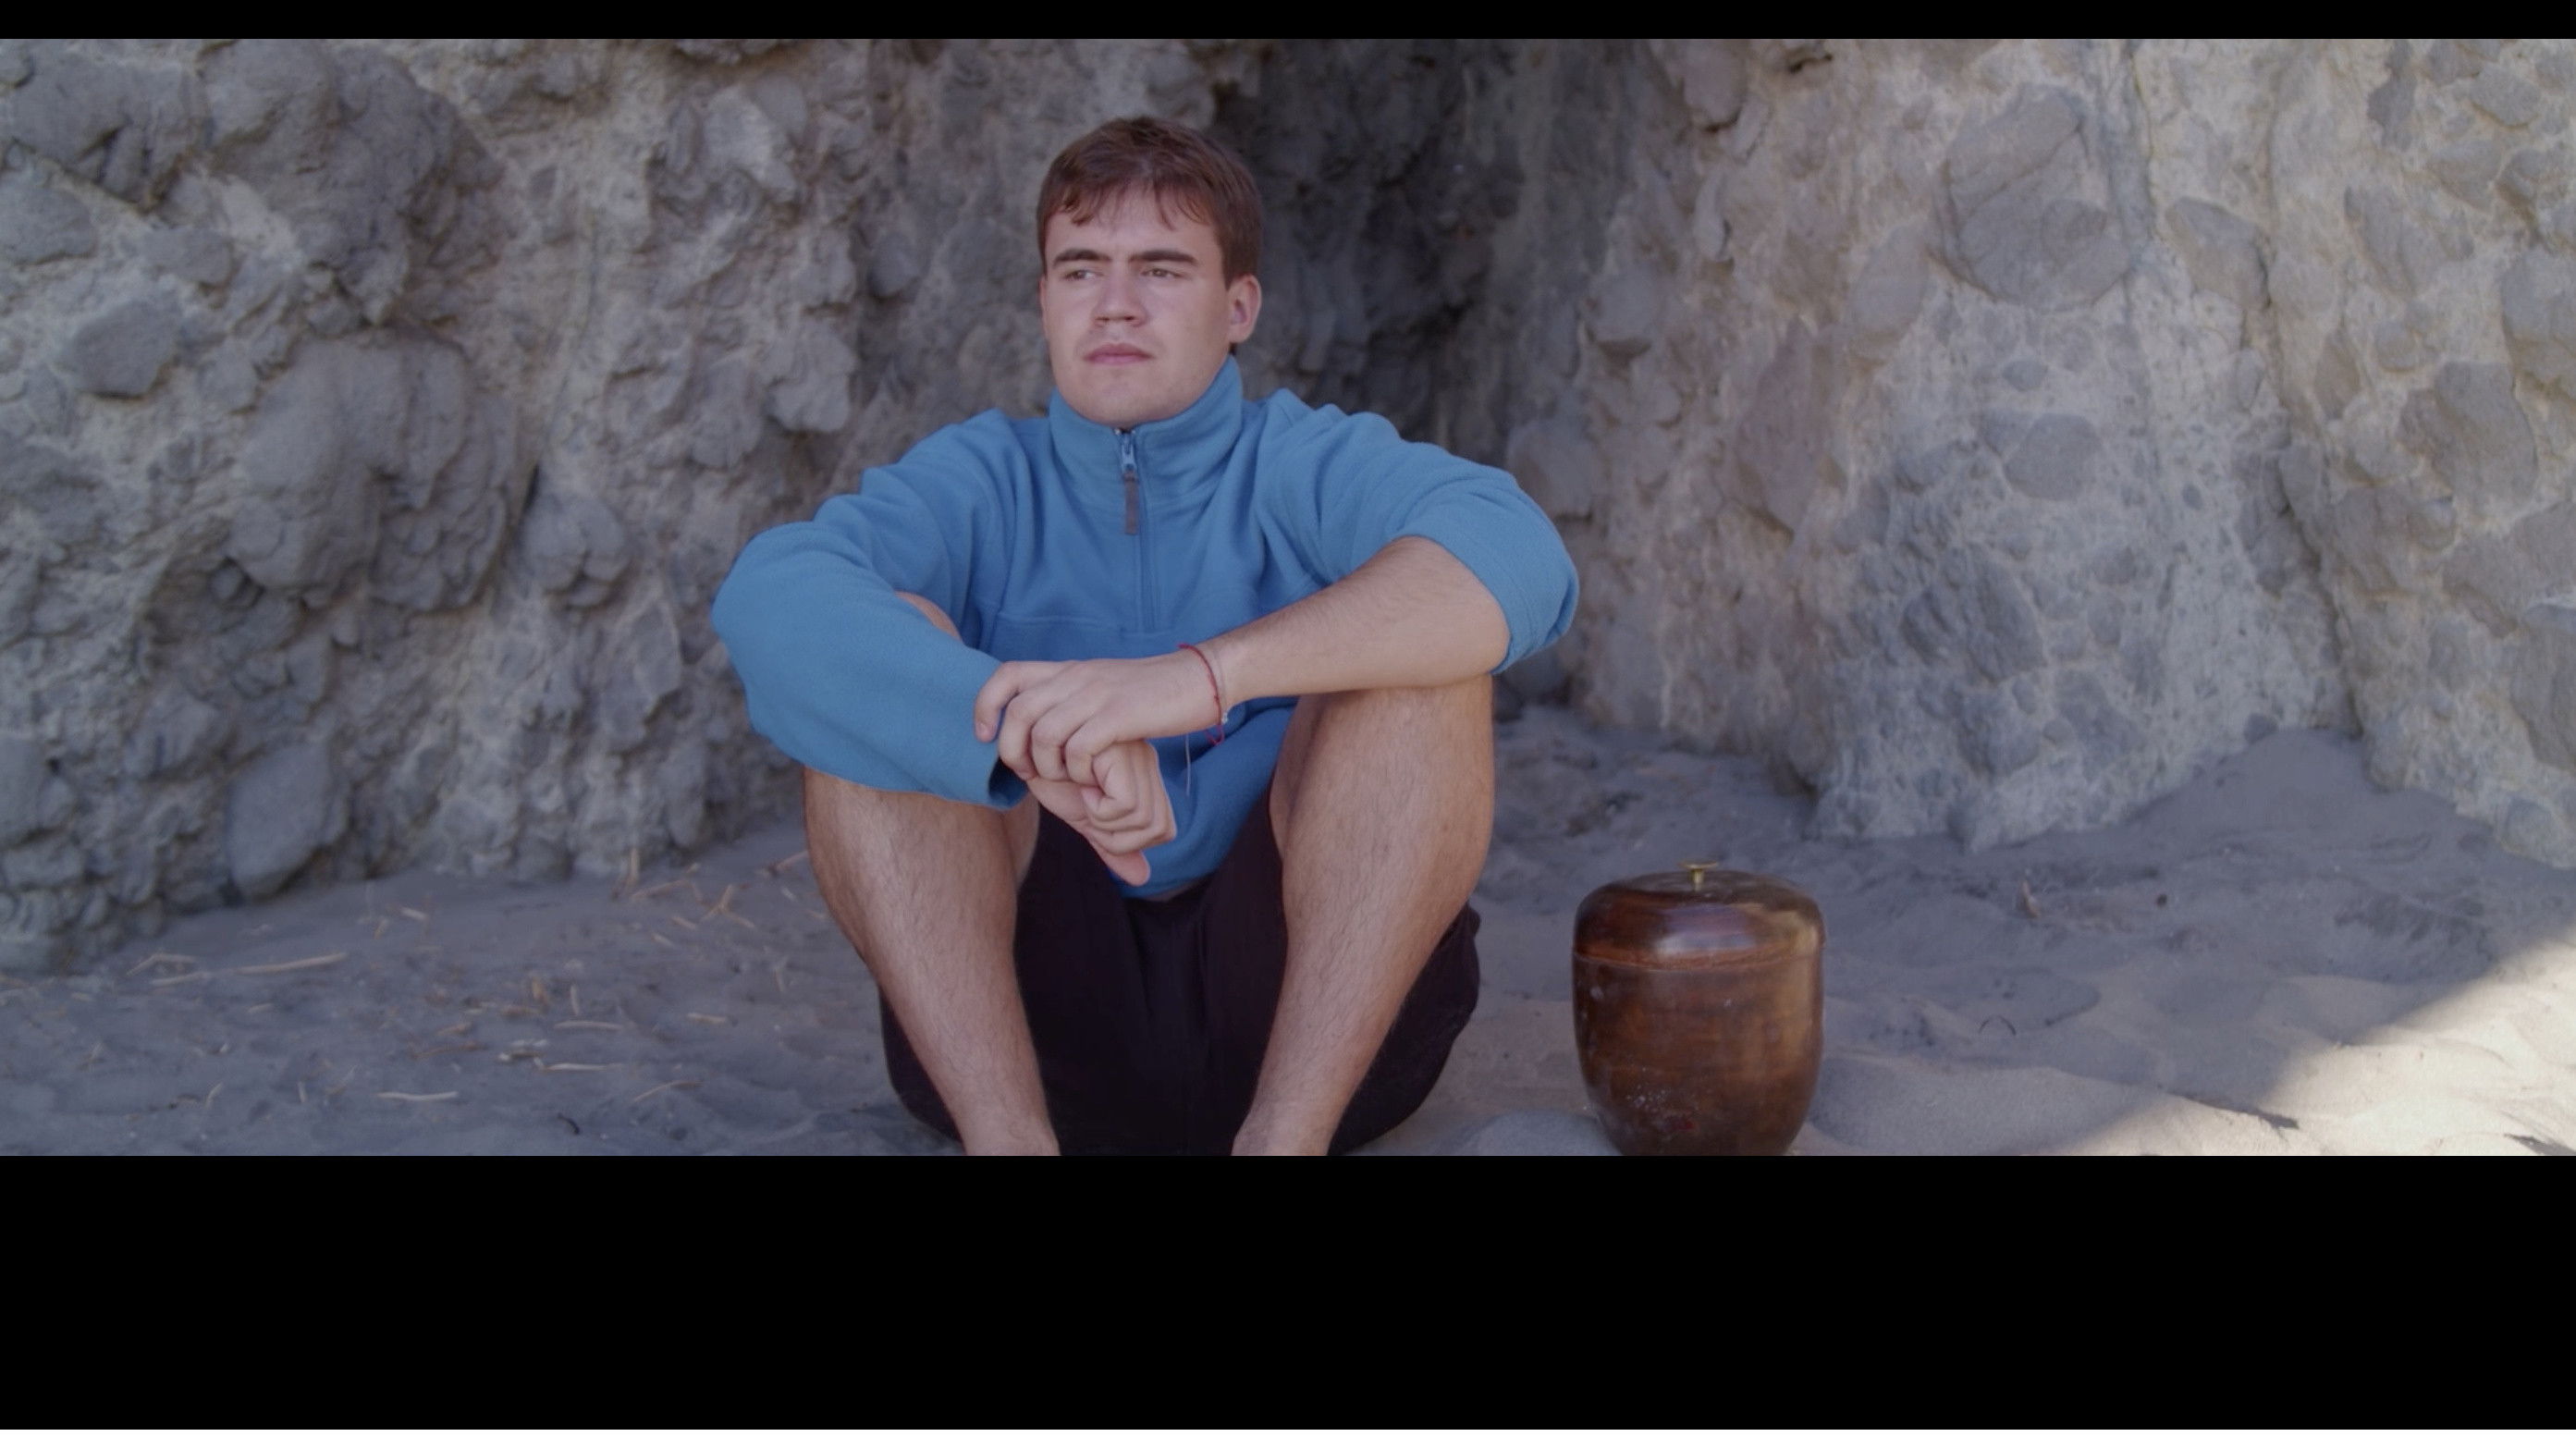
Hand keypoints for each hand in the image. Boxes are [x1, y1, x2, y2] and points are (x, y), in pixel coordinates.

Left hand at [973, 652, 1217, 785]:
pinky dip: (1078, 772)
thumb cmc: (1151, 693)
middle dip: (1012, 751)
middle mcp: (1076, 677)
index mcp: (1068, 670)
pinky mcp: (1120, 716)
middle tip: (1027, 773)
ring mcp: (1097, 695)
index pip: (1007, 675)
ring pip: (1043, 735)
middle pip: (1018, 712)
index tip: (984, 736)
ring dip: (1046, 767)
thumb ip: (1070, 698)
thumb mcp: (1101, 686)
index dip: (985, 706)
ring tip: (1064, 779)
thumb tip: (1037, 721)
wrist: (1199, 679)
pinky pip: (1079, 749)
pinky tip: (1092, 780)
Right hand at [1019, 737, 1174, 885]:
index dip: (1128, 841)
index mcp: (1144, 776)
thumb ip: (1112, 847)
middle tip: (1086, 807)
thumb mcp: (1086, 818)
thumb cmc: (1054, 780)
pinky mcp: (1118, 750)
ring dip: (1101, 819)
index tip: (1097, 815)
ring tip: (1080, 792)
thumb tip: (1142, 878)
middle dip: (1114, 836)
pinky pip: (1124, 804)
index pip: (1163, 830)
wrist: (1021, 752)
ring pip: (1140, 818)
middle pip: (1156, 829)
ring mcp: (1135, 753)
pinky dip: (1095, 806)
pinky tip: (1077, 782)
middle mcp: (1146, 762)